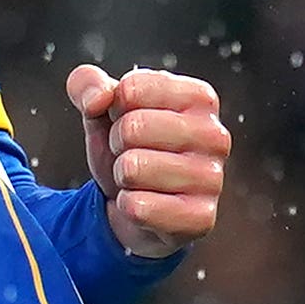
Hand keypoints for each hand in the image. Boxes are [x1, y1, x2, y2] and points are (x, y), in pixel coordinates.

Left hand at [67, 62, 226, 259]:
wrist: (136, 207)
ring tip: (139, 180)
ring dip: (123, 177)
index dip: (114, 109)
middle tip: (131, 155)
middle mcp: (216, 135)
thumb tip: (98, 99)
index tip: (127, 122)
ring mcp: (212, 178)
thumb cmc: (127, 150)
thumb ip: (88, 85)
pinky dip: (128, 207)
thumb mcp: (102, 110)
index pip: (132, 89)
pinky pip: (138, 208)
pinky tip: (145, 205)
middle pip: (133, 127)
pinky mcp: (201, 218)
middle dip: (117, 145)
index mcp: (199, 98)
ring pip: (133, 168)